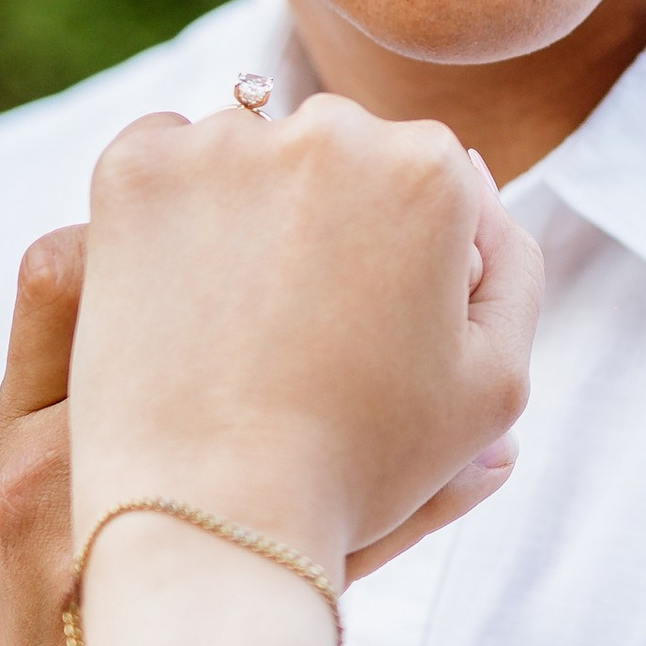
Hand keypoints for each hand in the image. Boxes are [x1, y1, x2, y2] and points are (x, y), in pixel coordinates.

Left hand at [67, 95, 542, 577]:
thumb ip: (510, 262)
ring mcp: (223, 144)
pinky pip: (164, 159)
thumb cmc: (363, 461)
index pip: (423, 182)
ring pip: (250, 153)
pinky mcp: (135, 170)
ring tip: (237, 324)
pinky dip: (171, 210)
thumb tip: (477, 169)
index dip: (398, 262)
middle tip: (299, 335)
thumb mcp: (495, 382)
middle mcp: (329, 130)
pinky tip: (181, 292)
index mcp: (428, 170)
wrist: (212, 515)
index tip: (364, 334)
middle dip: (323, 222)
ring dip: (247, 210)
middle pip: (336, 155)